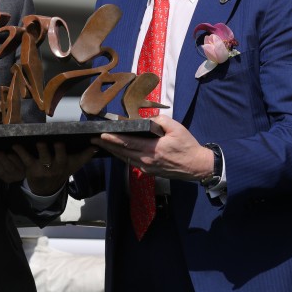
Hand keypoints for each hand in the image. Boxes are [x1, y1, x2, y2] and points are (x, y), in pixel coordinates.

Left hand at [0, 142, 96, 195]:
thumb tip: (98, 144)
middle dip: (53, 148)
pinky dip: (19, 151)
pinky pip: (25, 159)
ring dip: (36, 148)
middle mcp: (55, 166)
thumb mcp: (75, 164)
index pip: (67, 154)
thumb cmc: (63, 170)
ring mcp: (43, 168)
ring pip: (40, 157)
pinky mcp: (31, 168)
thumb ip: (86, 154)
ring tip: (30, 138)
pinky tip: (14, 144)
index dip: (64, 148)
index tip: (62, 139)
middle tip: (50, 138)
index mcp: (65, 163)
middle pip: (55, 155)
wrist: (48, 188)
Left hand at [92, 117, 212, 181]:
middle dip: (107, 145)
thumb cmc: (187, 146)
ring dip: (113, 151)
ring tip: (101, 144)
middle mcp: (147, 160)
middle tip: (94, 140)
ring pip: (125, 159)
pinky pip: (132, 162)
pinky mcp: (149, 171)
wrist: (197, 166)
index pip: (128, 143)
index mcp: (153, 150)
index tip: (101, 135)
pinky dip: (123, 156)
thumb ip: (160, 120)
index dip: (114, 139)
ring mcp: (147, 168)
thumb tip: (147, 119)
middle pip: (122, 153)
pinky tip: (117, 151)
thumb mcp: (176, 128)